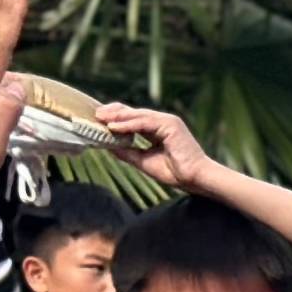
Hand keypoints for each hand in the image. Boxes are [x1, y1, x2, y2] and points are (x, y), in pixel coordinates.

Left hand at [96, 103, 216, 188]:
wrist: (196, 179)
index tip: (100, 120)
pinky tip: (114, 126)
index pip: (134, 118)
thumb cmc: (176, 173)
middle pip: (134, 112)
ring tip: (101, 119)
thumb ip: (128, 152)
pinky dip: (128, 124)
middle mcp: (163, 122)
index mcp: (159, 129)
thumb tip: (108, 146)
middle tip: (95, 115)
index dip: (117, 118)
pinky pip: (144, 122)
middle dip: (114, 113)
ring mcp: (168, 121)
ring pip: (138, 115)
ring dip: (118, 117)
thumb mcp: (144, 161)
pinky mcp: (170, 125)